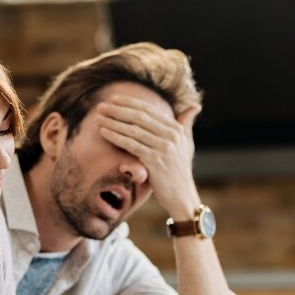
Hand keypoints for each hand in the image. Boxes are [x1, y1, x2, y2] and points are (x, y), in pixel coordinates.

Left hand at [97, 96, 202, 218]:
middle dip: (118, 110)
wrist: (182, 195)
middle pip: (139, 117)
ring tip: (98, 117)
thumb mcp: (187, 144)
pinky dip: (116, 137)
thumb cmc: (180, 169)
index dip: (129, 102)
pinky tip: (104, 132)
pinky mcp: (154, 161)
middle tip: (101, 106)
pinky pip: (131, 145)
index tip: (113, 99)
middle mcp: (171, 135)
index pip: (149, 110)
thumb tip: (195, 107)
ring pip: (133, 130)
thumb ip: (186, 124)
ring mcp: (163, 148)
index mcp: (176, 128)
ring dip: (114, 122)